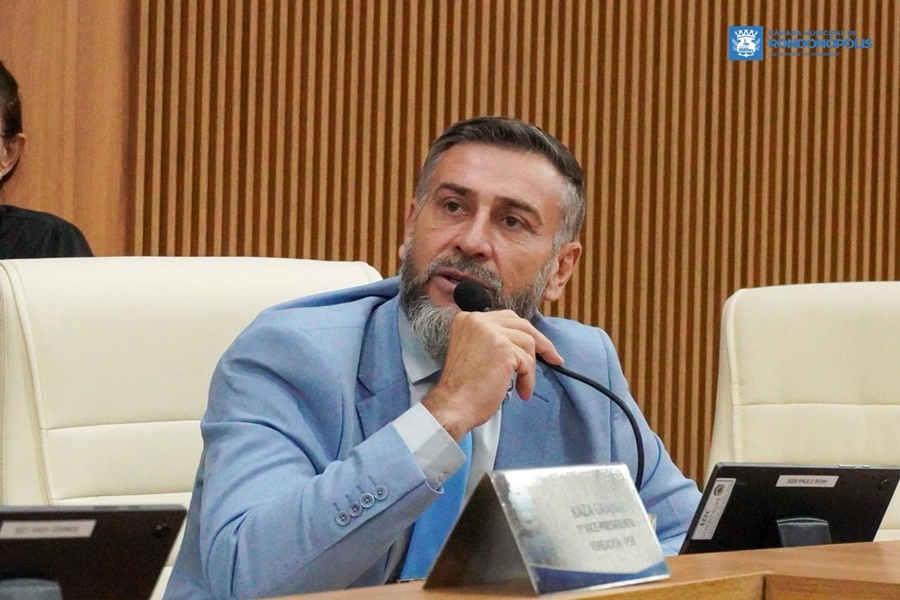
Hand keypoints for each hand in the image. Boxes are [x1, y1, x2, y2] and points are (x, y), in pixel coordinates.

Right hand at [421, 309, 562, 440]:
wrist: (453, 405)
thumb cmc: (462, 387)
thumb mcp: (473, 351)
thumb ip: (491, 340)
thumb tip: (522, 341)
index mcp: (468, 319)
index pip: (505, 318)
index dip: (524, 332)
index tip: (537, 345)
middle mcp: (478, 320)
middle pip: (521, 324)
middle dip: (540, 342)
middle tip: (554, 357)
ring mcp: (491, 332)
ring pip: (528, 343)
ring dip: (529, 368)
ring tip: (522, 386)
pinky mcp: (504, 349)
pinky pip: (527, 362)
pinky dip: (528, 379)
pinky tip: (521, 391)